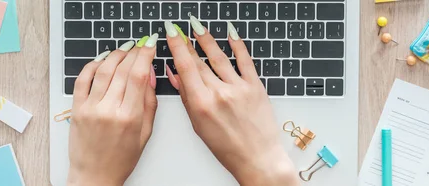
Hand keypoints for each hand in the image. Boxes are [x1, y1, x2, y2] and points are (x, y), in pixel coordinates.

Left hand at [67, 36, 157, 185]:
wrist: (95, 175)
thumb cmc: (121, 158)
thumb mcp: (145, 132)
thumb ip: (149, 102)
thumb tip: (150, 74)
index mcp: (129, 117)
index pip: (138, 75)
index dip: (145, 55)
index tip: (150, 45)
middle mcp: (109, 109)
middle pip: (122, 69)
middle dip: (133, 52)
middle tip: (140, 45)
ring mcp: (90, 108)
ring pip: (103, 70)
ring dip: (115, 55)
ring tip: (124, 49)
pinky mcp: (77, 108)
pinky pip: (82, 79)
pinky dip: (93, 65)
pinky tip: (103, 60)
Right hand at [164, 18, 299, 185]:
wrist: (257, 158)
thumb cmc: (227, 147)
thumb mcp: (198, 125)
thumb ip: (186, 97)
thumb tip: (174, 75)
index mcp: (201, 104)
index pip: (185, 68)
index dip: (177, 47)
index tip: (171, 34)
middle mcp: (219, 93)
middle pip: (199, 62)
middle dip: (188, 42)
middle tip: (180, 28)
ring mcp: (239, 88)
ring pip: (219, 57)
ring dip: (207, 40)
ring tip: (198, 27)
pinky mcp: (256, 87)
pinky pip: (245, 61)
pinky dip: (238, 45)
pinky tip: (230, 33)